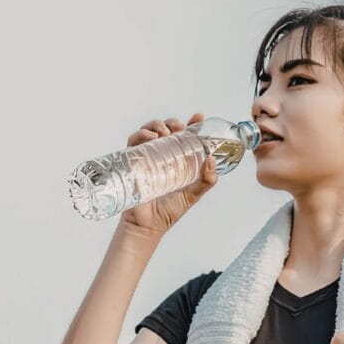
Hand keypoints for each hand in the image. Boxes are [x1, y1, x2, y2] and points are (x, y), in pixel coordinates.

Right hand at [119, 113, 216, 236]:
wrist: (147, 226)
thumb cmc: (168, 211)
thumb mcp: (193, 195)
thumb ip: (206, 181)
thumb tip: (211, 160)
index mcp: (177, 160)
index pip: (184, 137)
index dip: (191, 124)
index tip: (198, 117)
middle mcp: (161, 156)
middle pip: (166, 129)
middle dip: (172, 123)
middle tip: (179, 128)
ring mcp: (146, 157)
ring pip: (148, 131)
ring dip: (156, 125)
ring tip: (164, 131)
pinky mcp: (132, 161)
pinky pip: (133, 142)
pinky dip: (140, 135)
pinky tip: (150, 137)